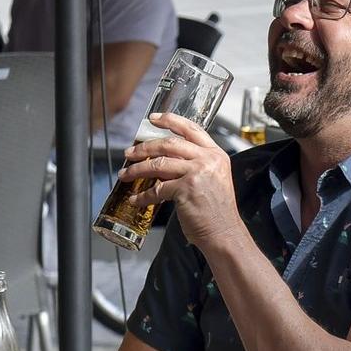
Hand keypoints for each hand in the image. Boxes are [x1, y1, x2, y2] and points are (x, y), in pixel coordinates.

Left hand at [121, 113, 245, 252]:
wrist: (224, 232)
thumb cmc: (217, 211)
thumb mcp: (213, 178)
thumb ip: (195, 165)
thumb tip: (164, 161)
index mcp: (215, 154)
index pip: (191, 129)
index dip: (170, 120)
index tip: (153, 118)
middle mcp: (208, 159)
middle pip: (169, 143)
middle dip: (144, 147)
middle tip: (130, 152)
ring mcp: (197, 173)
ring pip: (159, 163)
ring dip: (137, 169)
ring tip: (126, 174)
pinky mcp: (186, 189)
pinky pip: (157, 189)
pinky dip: (143, 195)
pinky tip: (136, 199)